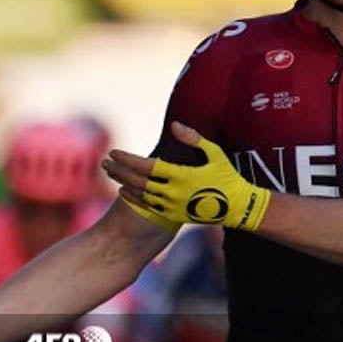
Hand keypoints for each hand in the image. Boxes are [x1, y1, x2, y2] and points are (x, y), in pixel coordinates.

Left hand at [104, 121, 269, 231]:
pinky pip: (148, 207)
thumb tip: (174, 125)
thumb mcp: (214, 153)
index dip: (127, 160)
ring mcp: (173, 206)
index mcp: (182, 176)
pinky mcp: (174, 216)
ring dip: (123, 182)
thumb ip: (193, 138)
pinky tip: (123, 190)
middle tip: (104, 162)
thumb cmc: (227, 176)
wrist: (238, 207)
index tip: (113, 153)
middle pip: (138, 181)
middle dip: (119, 170)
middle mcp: (174, 193)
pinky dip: (134, 198)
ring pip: (140, 195)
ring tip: (110, 173)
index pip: (147, 167)